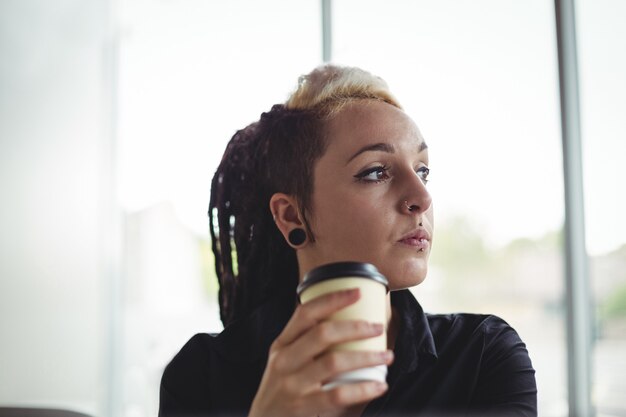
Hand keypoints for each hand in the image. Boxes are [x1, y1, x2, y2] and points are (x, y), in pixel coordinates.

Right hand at [248, 288, 393, 416]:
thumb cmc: (281, 390)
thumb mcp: (284, 361)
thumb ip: (306, 343)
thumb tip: (349, 324)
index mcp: (281, 344)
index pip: (305, 313)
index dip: (332, 299)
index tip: (356, 291)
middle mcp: (284, 361)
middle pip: (322, 334)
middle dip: (355, 327)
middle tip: (378, 327)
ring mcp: (292, 385)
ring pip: (334, 362)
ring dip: (366, 357)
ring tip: (387, 355)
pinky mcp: (302, 407)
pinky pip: (338, 395)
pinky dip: (363, 389)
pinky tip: (379, 385)